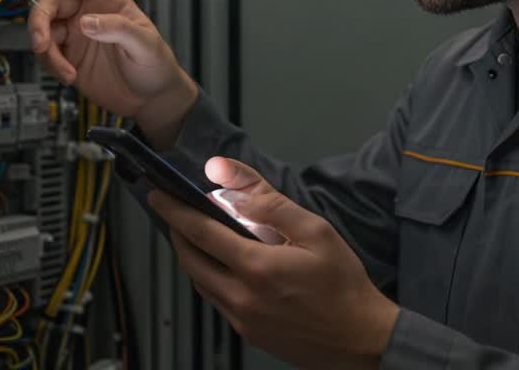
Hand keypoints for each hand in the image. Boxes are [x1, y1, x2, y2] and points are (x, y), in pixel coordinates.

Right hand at [20, 0, 197, 148]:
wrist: (150, 98)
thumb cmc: (155, 64)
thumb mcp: (144, 43)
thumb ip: (117, 29)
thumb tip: (87, 22)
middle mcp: (86, 13)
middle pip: (49, 4)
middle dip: (38, 22)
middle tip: (41, 43)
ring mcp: (75, 35)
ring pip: (43, 31)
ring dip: (46, 51)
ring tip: (66, 71)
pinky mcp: (68, 58)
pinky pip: (46, 55)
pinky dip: (51, 66)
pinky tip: (69, 76)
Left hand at [149, 157, 399, 368]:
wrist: (360, 341)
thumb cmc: (343, 284)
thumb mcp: (315, 231)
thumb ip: (269, 203)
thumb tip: (227, 176)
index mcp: (255, 267)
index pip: (199, 232)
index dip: (174, 210)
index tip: (158, 195)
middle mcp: (240, 297)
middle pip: (189, 260)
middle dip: (177, 232)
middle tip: (175, 212)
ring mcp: (241, 319)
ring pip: (199, 282)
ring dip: (192, 256)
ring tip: (198, 235)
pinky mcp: (248, 333)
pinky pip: (216, 300)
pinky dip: (209, 277)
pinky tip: (225, 265)